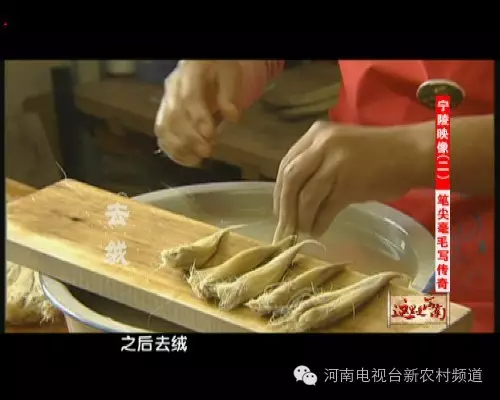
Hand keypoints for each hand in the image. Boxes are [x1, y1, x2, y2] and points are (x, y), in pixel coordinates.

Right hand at [154, 60, 242, 166]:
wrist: (201, 63)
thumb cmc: (218, 69)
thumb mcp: (229, 74)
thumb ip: (229, 95)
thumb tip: (233, 117)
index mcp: (189, 74)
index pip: (189, 98)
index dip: (198, 118)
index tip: (211, 135)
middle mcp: (172, 89)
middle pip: (174, 116)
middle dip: (190, 138)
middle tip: (207, 151)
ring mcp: (165, 102)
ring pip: (164, 128)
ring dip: (180, 148)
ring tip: (198, 159)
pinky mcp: (164, 115)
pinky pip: (162, 135)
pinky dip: (173, 151)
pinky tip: (188, 160)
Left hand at [273, 120, 430, 239]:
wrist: (413, 153)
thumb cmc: (378, 153)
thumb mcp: (340, 149)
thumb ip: (316, 165)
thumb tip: (294, 199)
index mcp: (316, 134)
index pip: (286, 164)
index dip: (279, 191)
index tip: (279, 210)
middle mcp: (322, 144)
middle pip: (290, 179)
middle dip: (284, 207)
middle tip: (285, 227)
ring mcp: (336, 163)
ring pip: (306, 196)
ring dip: (300, 219)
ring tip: (302, 233)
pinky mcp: (349, 183)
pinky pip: (326, 207)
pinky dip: (319, 222)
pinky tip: (319, 231)